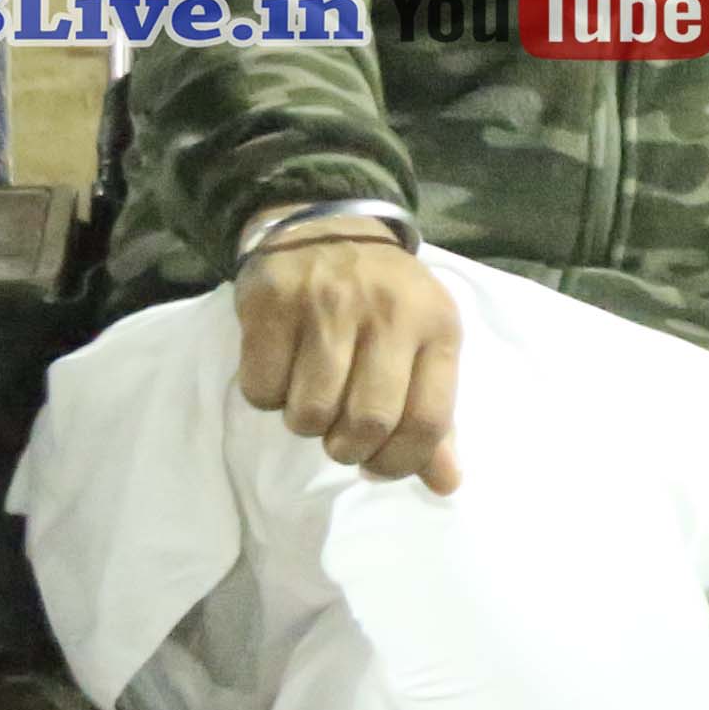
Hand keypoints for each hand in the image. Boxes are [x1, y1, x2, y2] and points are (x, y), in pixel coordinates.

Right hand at [232, 226, 461, 494]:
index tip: (377, 464)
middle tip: (339, 435)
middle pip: (368, 422)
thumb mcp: (424, 344)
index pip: (429, 421)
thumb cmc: (384, 300)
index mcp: (437, 327)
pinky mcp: (272, 303)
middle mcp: (389, 313)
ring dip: (306, 423)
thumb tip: (446, 485)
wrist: (328, 224)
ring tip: (313, 395)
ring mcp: (328, 305)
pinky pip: (262, 389)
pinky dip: (267, 396)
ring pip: (311, 412)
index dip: (400, 462)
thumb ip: (435, 416)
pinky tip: (281, 368)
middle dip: (348, 448)